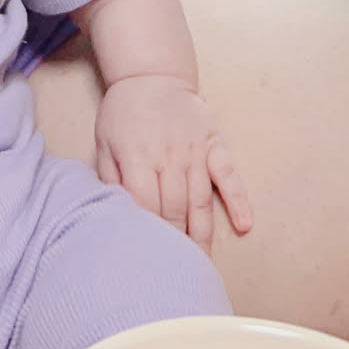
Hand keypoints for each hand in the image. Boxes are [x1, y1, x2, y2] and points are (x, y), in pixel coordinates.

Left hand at [93, 74, 253, 252]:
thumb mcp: (104, 141)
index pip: (145, 207)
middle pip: (174, 210)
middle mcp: (169, 156)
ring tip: (203, 267)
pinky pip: (229, 175)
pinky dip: (238, 200)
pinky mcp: (214, 143)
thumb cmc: (124, 112)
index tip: (149, 262)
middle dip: (175, 244)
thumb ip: (109, 179)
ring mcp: (195, 150)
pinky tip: (244, 225)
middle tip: (178, 275)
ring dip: (202, 235)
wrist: (151, 73)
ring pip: (200, 201)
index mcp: (137, 156)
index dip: (148, 236)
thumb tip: (115, 217)